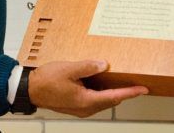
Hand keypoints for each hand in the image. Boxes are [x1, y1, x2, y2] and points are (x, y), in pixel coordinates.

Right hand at [27, 60, 148, 117]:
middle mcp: (85, 107)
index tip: (142, 89)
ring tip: (119, 80)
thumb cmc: (46, 81)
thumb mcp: (69, 69)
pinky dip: (101, 91)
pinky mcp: (75, 104)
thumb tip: (104, 65)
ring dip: (111, 91)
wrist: (30, 89)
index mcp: (86, 100)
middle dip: (123, 92)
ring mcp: (80, 107)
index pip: (114, 97)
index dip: (130, 92)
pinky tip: (99, 80)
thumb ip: (88, 67)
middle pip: (110, 100)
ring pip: (102, 100)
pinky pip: (93, 98)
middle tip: (134, 83)